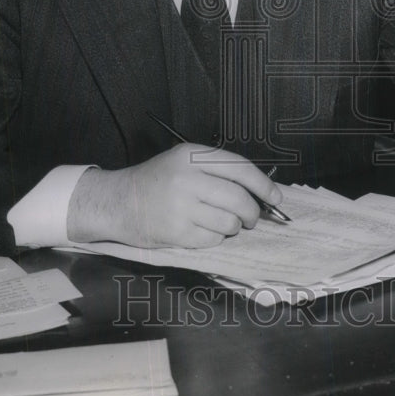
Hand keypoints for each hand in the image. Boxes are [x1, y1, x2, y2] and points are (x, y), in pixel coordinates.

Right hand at [66, 144, 282, 248]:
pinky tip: (202, 230)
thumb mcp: (182, 161)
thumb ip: (216, 169)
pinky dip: (216, 238)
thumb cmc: (156, 181)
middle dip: (252, 212)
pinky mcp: (176, 232)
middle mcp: (188, 178)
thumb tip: (258, 190)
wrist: (118, 201)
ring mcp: (181, 206)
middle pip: (239, 199)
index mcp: (192, 156)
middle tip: (251, 218)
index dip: (264, 184)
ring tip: (222, 223)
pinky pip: (213, 239)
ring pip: (229, 222)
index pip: (240, 168)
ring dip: (233, 227)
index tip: (276, 198)